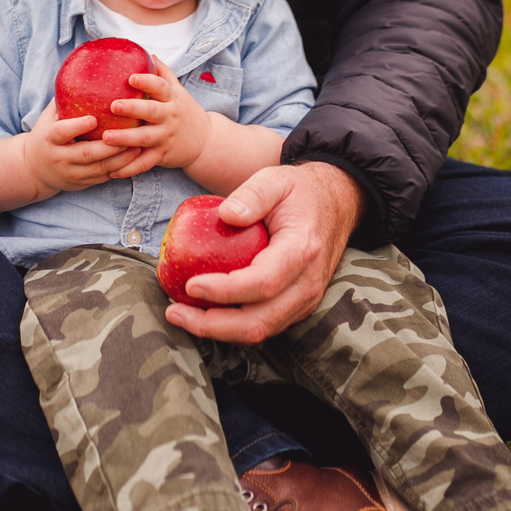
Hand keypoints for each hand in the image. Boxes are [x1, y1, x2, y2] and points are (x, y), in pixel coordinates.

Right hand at [23, 100, 141, 197]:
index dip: (77, 127)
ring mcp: (71, 174)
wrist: (33, 169)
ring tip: (138, 145)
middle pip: (86, 154)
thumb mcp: (48, 117)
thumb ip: (63, 99)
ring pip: (99, 168)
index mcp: (48, 139)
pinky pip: (104, 178)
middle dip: (110, 145)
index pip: (62, 133)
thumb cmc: (46, 135)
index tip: (94, 118)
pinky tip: (135, 158)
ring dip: (121, 158)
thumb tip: (83, 71)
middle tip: (129, 133)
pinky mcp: (81, 183)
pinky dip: (120, 168)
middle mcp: (59, 158)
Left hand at [103, 59, 210, 175]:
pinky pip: (145, 163)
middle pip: (152, 112)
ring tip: (106, 137)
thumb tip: (148, 53)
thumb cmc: (184, 112)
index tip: (131, 77)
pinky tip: (112, 170)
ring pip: (145, 139)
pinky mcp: (163, 156)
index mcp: (172, 99)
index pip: (161, 86)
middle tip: (113, 106)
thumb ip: (164, 73)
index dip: (147, 81)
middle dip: (133, 109)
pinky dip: (129, 168)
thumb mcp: (179, 91)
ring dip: (125, 139)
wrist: (206, 142)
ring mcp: (166, 137)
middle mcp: (170, 117)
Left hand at [163, 162, 367, 345]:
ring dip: (218, 331)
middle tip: (174, 311)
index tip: (191, 284)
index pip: (262, 282)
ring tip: (181, 314)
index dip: (225, 291)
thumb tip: (226, 214)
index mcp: (302, 250)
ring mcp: (305, 299)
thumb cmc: (300, 192)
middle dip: (212, 325)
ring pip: (261, 330)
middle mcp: (308, 283)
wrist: (336, 205)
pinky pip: (263, 325)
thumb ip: (253, 194)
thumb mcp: (276, 179)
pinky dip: (231, 327)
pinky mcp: (297, 307)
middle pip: (259, 321)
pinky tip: (203, 312)